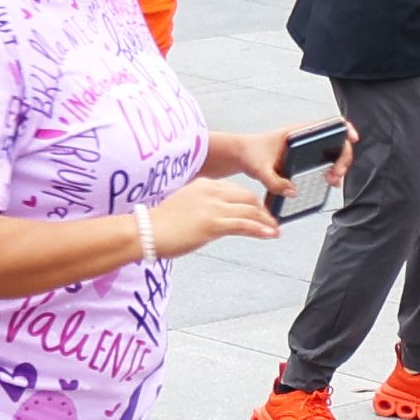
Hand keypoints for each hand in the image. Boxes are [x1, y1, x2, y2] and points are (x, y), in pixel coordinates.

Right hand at [149, 172, 279, 255]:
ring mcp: (213, 207)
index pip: (236, 190)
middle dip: (263, 211)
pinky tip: (270, 234)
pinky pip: (244, 225)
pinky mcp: (213, 224)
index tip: (259, 211)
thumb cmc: (160, 224)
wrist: (145, 231)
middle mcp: (211, 192)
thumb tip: (214, 219)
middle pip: (248, 198)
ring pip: (250, 211)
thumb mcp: (185, 206)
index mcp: (203, 185)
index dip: (252, 201)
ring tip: (275, 230)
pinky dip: (261, 230)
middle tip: (271, 222)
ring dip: (266, 222)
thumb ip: (202, 206)